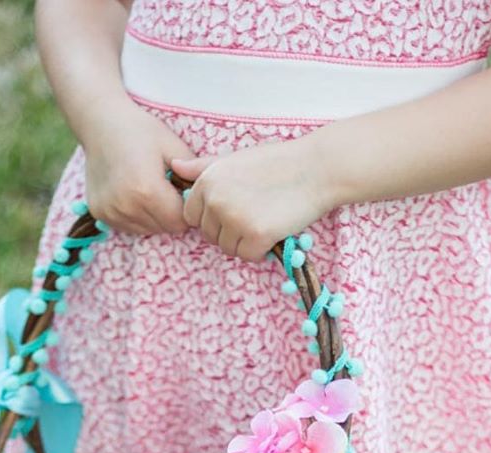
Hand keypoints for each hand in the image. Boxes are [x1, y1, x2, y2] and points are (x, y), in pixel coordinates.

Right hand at [82, 99, 195, 235]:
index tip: (183, 191)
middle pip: (164, 228)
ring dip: (154, 216)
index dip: (187, 208)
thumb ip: (195, 175)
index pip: (180, 221)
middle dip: (171, 213)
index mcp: (147, 191)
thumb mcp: (174, 146)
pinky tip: (133, 193)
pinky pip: (129, 226)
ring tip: (149, 189)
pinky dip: (136, 215)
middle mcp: (127, 206)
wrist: (100, 122)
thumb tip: (208, 197)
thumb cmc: (141, 130)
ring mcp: (110, 212)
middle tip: (167, 188)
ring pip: (147, 229)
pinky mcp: (100, 213)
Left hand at [171, 136, 334, 259]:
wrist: (316, 168)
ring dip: (246, 241)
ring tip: (266, 218)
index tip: (236, 207)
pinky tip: (274, 229)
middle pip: (209, 235)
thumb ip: (203, 168)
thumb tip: (174, 167)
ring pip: (228, 248)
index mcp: (206, 181)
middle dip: (229, 230)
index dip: (213, 217)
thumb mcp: (234, 159)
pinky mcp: (256, 235)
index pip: (192, 216)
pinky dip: (261, 250)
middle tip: (256, 211)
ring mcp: (234, 218)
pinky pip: (248, 256)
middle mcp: (215, 199)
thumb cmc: (276, 162)